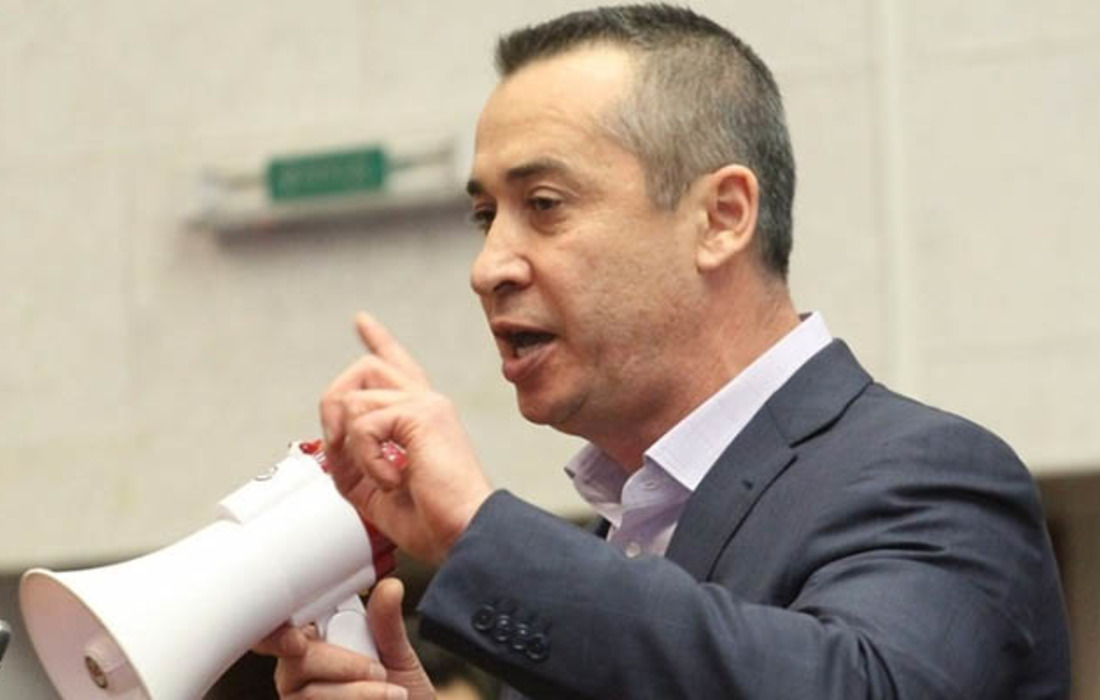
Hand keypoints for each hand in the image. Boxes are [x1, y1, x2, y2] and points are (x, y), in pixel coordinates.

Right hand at [255, 578, 434, 699]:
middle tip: (378, 669)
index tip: (297, 642)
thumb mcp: (398, 654)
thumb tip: (390, 587)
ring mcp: (300, 699)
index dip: (281, 633)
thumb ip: (386, 623)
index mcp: (314, 641)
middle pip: (295, 662)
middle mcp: (298, 672)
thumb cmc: (401, 689)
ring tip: (390, 692)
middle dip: (340, 664)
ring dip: (358, 692)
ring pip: (311, 695)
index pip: (284, 628)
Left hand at [320, 313, 492, 563]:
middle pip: (365, 367)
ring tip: (380, 476)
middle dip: (335, 403)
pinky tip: (393, 479)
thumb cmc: (435, 520)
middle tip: (339, 443)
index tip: (363, 322)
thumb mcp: (374, 490)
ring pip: (354, 397)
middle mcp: (426, 404)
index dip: (378, 341)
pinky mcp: (422, 413)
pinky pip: (363, 424)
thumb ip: (351, 462)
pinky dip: (367, 460)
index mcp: (421, 419)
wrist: (463, 532)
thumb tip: (330, 443)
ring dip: (351, 446)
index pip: (398, 367)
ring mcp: (426, 404)